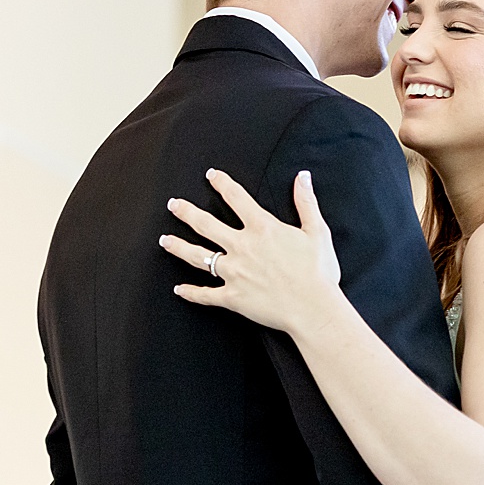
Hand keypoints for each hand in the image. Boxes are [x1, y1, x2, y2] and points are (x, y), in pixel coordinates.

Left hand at [160, 168, 343, 335]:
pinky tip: (179, 289)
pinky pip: (205, 295)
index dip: (222, 183)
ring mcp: (234, 273)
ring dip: (179, 247)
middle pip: (206, 224)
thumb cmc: (318, 272)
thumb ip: (306, 202)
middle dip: (186, 212)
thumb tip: (303, 177)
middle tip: (173, 205)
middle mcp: (242, 247)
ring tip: (165, 240)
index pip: (236, 197)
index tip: (211, 176)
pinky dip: (191, 292)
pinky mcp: (232, 297)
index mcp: (262, 228)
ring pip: (198, 256)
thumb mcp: (317, 232)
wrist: (313, 309)